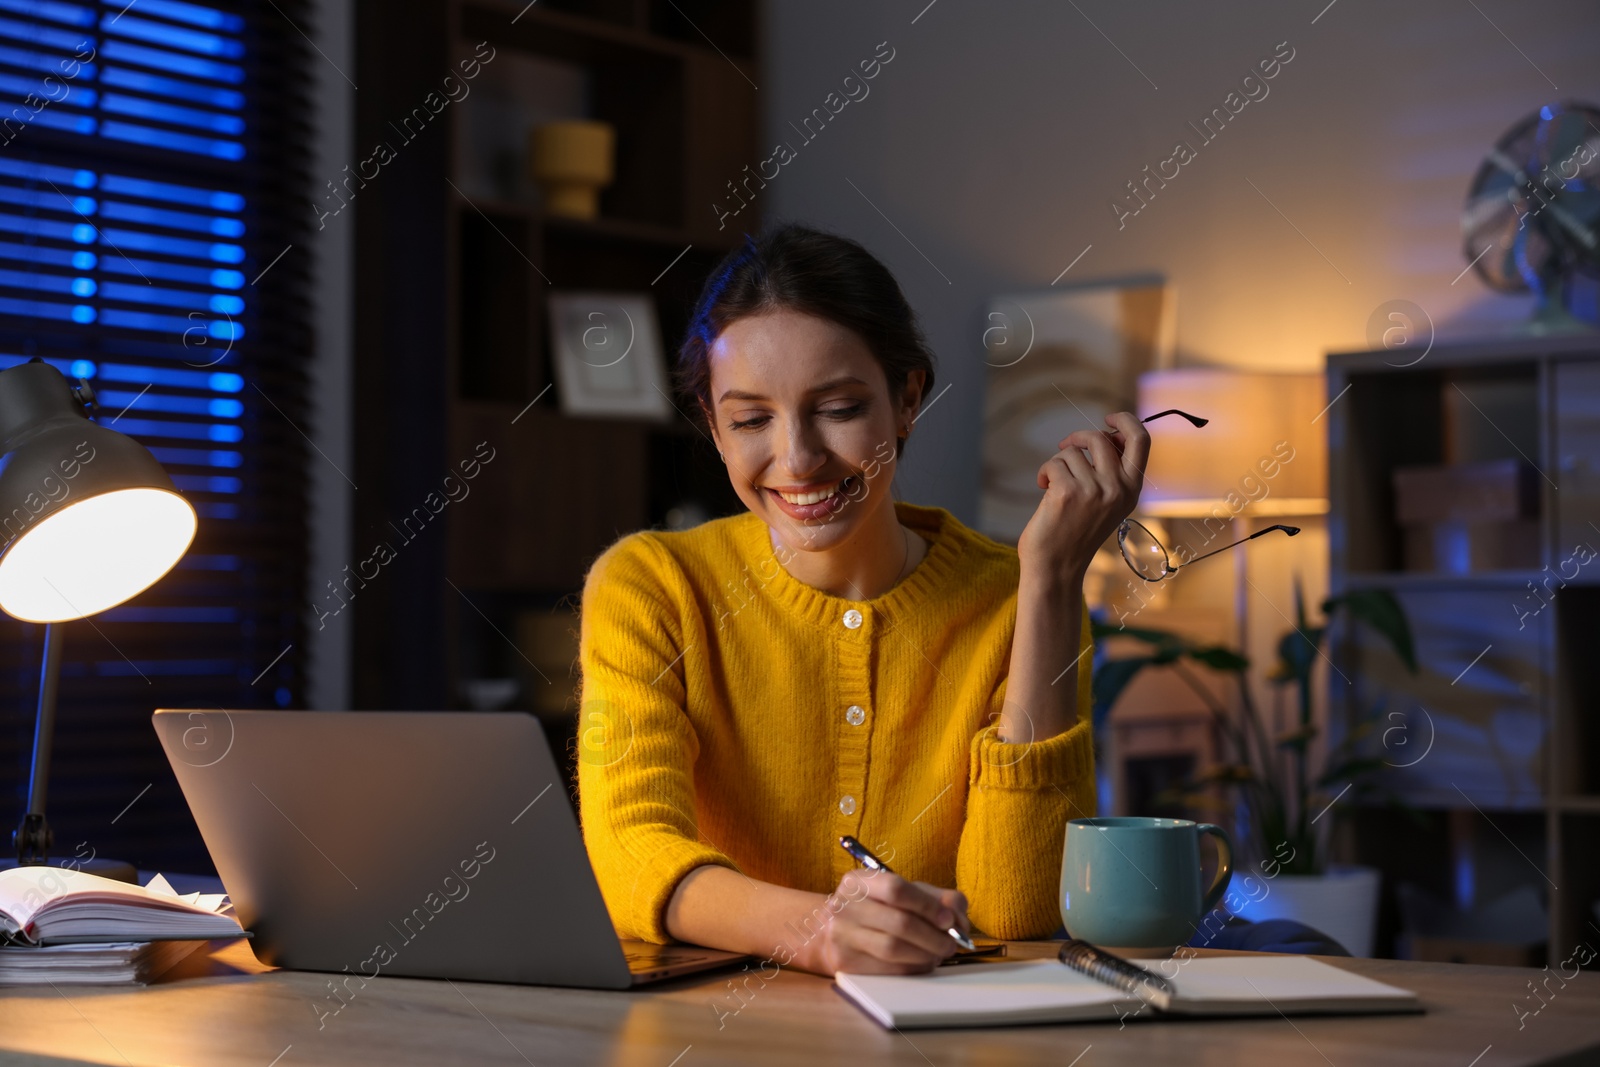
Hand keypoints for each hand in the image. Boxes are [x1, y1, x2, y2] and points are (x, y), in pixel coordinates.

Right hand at [803, 869, 970, 974]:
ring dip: (926, 954)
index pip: (896, 889)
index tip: (949, 919)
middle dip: (934, 936)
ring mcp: (843, 936)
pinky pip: (889, 969)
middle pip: (899, 923)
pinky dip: (914, 967)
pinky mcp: (846, 963)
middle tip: (952, 943)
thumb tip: (958, 914)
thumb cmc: (874, 908)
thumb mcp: (899, 892)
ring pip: (894, 949)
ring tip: (940, 953)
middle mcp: (845, 906)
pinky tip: (923, 962)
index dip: (928, 905)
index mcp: (859, 881)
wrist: (828, 931)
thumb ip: (933, 896)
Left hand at [1016, 411, 1148, 579]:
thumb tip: (1107, 434)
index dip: (1125, 420)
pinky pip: (1054, 463)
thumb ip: (1112, 472)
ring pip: (1072, 451)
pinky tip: (1044, 489)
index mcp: (1132, 490)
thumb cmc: (1076, 532)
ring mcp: (1094, 491)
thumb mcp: (1107, 502)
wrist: (1056, 568)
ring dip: (1057, 463)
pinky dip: (1044, 472)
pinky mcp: (1067, 493)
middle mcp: (1118, 489)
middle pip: (1101, 437)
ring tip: (1053, 484)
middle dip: (1079, 437)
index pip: (1141, 440)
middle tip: (1065, 447)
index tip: (1108, 418)